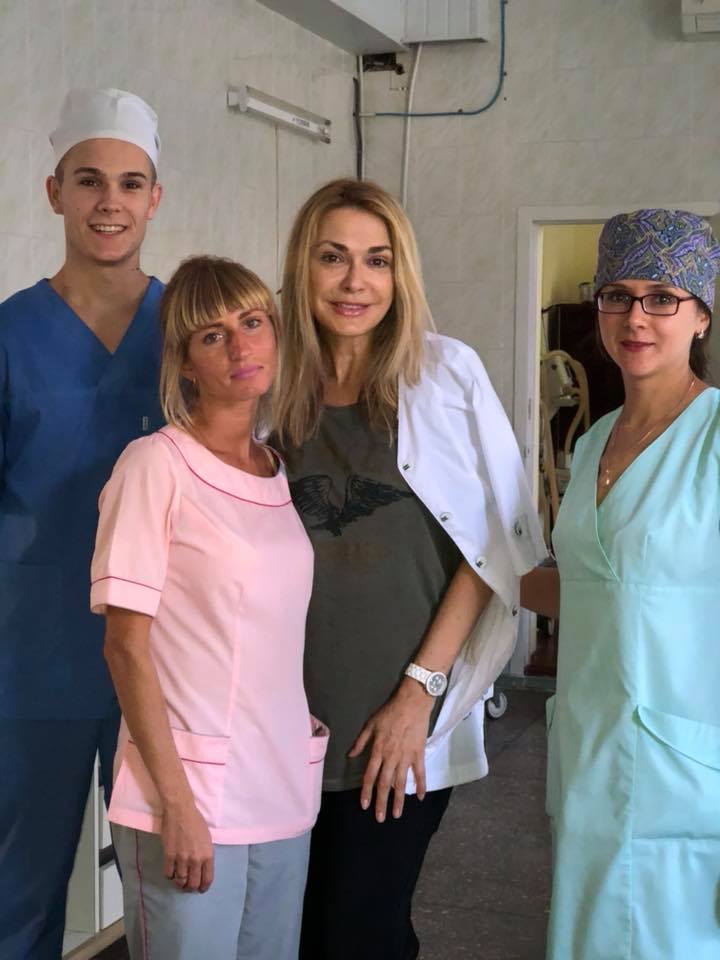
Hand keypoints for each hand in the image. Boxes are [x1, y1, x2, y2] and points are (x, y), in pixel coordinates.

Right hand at [161, 799, 213, 892]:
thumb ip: (205, 855)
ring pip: (180, 881)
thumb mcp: (207, 839)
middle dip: (190, 888)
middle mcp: (196, 859)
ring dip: (179, 884)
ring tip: (179, 881)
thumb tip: (201, 868)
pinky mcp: (169, 855)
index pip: (207, 879)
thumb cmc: (196, 822)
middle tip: (188, 886)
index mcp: (208, 855)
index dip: (203, 887)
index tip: (200, 889)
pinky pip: (168, 874)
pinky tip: (171, 871)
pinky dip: (169, 876)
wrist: (181, 811)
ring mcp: (182, 858)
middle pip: (193, 884)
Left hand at [348, 678, 433, 822]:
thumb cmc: (389, 712)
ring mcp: (406, 757)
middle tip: (380, 818)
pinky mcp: (419, 754)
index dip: (367, 791)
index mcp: (378, 750)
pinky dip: (420, 785)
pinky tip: (420, 797)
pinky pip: (420, 773)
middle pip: (385, 783)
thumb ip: (360, 742)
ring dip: (399, 800)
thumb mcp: (370, 724)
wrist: (412, 703)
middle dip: (381, 802)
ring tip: (397, 814)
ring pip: (401, 782)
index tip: (364, 805)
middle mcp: (391, 757)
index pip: (370, 775)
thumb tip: (350, 755)